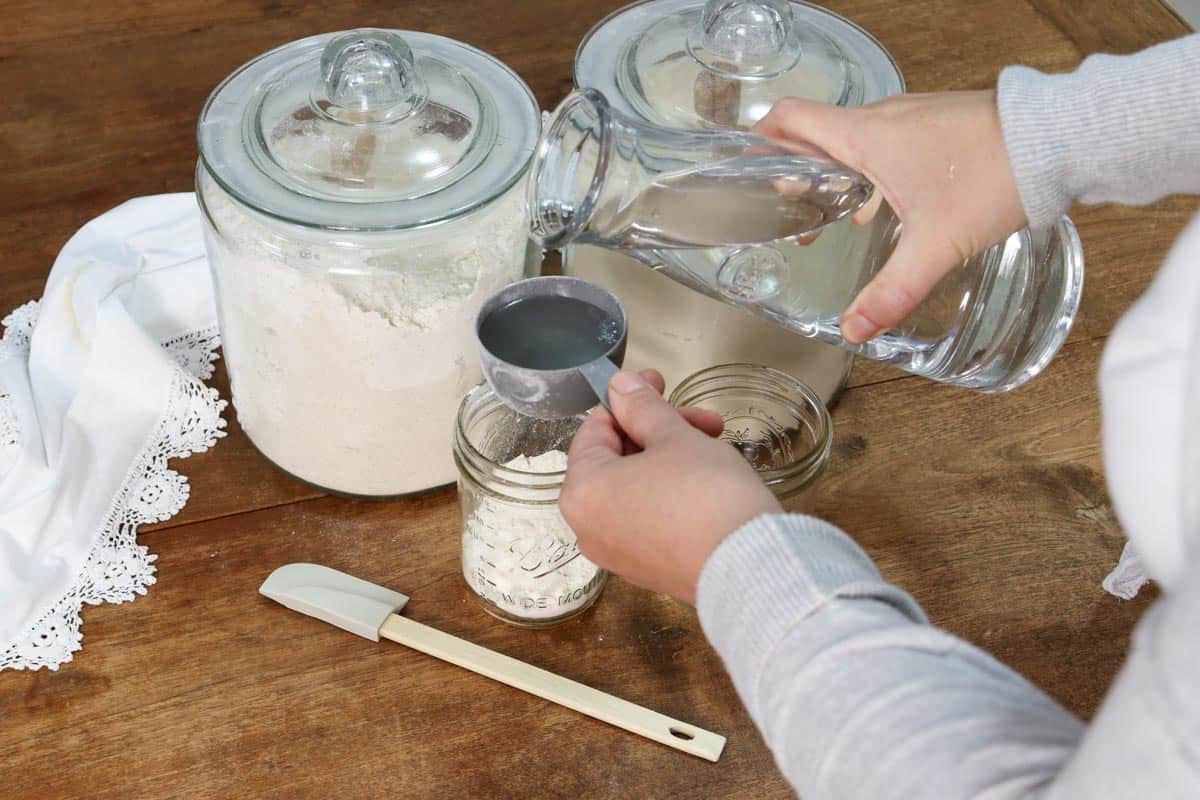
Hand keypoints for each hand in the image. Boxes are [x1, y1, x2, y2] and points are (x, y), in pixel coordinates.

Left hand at [560, 370, 781, 604]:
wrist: (748, 566)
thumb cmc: (706, 497)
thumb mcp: (674, 437)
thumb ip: (642, 407)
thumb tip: (621, 387)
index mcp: (582, 492)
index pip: (594, 430)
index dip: (629, 400)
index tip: (657, 383)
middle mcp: (589, 529)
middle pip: (616, 459)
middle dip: (660, 430)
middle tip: (699, 417)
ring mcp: (618, 554)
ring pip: (637, 487)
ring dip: (672, 457)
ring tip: (715, 443)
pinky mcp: (648, 569)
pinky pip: (650, 517)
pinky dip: (672, 492)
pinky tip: (708, 477)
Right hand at [754, 90, 1026, 342]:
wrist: (1058, 138)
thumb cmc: (995, 175)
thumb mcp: (937, 245)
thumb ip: (893, 291)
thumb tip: (855, 329)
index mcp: (865, 136)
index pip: (790, 117)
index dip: (760, 137)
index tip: (745, 164)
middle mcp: (882, 118)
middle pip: (815, 130)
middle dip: (794, 166)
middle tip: (786, 204)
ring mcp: (910, 116)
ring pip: (852, 136)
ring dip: (834, 168)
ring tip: (832, 212)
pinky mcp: (936, 122)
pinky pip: (885, 138)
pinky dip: (869, 165)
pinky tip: (885, 204)